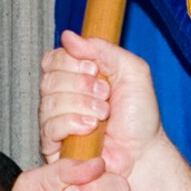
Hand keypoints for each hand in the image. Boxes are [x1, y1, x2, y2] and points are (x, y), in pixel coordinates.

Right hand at [41, 32, 190, 190]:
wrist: (142, 153)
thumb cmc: (139, 117)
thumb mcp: (132, 71)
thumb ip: (104, 49)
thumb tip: (68, 36)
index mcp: (76, 77)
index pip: (54, 59)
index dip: (73, 62)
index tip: (97, 72)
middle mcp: (62, 97)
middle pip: (49, 78)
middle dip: (81, 86)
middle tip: (105, 97)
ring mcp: (56, 121)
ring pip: (48, 102)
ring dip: (81, 105)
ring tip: (103, 116)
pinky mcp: (53, 145)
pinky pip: (49, 126)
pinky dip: (72, 123)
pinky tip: (90, 129)